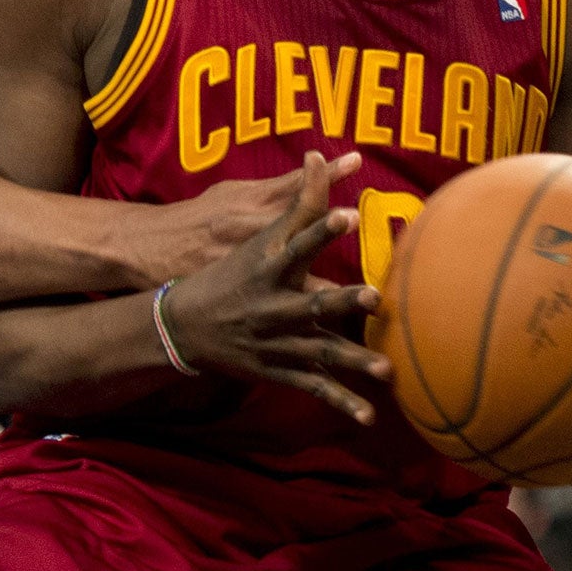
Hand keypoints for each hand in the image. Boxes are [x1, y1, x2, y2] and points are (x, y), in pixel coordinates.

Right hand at [161, 151, 389, 421]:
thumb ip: (298, 202)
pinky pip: (314, 388)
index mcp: (270, 269)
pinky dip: (341, 403)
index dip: (320, 229)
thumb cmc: (233, 272)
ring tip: (386, 369)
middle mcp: (273, 306)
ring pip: (318, 351)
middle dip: (342, 301)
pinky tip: (369, 416)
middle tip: (375, 297)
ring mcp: (276, 342)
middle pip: (311, 303)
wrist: (185, 324)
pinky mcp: (279, 370)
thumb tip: (320, 155)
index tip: (347, 214)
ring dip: (352, 361)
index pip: (297, 243)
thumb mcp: (257, 237)